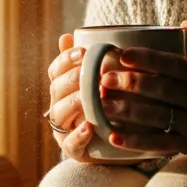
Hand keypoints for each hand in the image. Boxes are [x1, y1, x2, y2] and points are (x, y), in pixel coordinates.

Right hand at [45, 32, 135, 164]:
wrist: (130, 141)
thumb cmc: (118, 103)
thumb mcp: (111, 79)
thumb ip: (95, 58)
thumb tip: (68, 35)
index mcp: (65, 87)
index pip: (56, 69)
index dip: (65, 59)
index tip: (83, 52)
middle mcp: (60, 106)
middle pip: (56, 89)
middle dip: (72, 78)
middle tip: (90, 72)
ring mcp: (65, 130)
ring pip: (59, 114)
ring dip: (74, 103)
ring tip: (89, 96)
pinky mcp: (75, 151)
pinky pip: (70, 145)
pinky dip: (78, 136)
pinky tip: (89, 126)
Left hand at [96, 19, 186, 157]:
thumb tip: (181, 24)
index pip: (175, 64)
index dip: (149, 58)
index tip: (123, 53)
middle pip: (163, 90)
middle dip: (131, 83)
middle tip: (103, 78)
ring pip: (158, 117)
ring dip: (128, 111)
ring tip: (101, 105)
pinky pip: (161, 144)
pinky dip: (137, 141)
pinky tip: (114, 136)